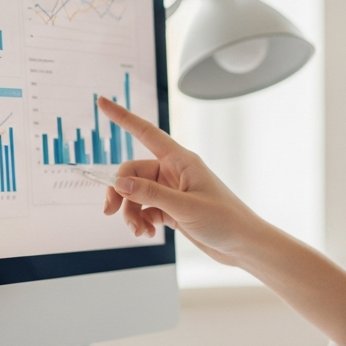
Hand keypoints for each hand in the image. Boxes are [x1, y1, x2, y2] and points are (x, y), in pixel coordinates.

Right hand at [97, 96, 265, 264]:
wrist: (243, 244)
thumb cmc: (226, 220)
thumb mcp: (185, 207)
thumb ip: (151, 194)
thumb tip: (119, 182)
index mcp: (181, 160)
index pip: (145, 133)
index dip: (122, 117)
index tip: (101, 101)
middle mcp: (175, 172)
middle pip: (132, 171)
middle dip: (119, 191)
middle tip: (109, 211)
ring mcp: (172, 191)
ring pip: (135, 193)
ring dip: (130, 212)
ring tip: (139, 231)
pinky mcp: (172, 208)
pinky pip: (145, 209)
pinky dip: (141, 221)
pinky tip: (148, 233)